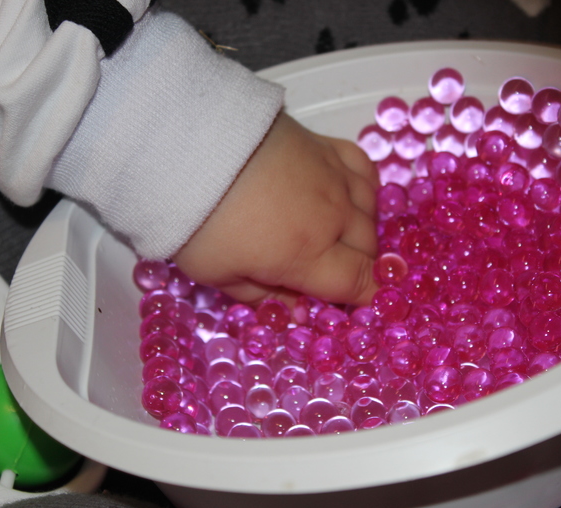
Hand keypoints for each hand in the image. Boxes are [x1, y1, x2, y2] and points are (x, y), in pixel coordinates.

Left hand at [173, 112, 378, 306]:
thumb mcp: (220, 275)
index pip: (361, 282)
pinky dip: (363, 188)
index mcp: (308, 254)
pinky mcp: (326, 147)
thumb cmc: (198, 218)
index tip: (353, 299)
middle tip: (326, 270)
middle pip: (368, 248)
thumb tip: (299, 309)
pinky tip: (349, 196)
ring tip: (336, 236)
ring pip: (370, 210)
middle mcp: (332, 216)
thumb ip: (265, 298)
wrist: (190, 145)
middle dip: (356, 265)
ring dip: (361, 229)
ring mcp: (333, 178)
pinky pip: (364, 170)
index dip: (366, 296)